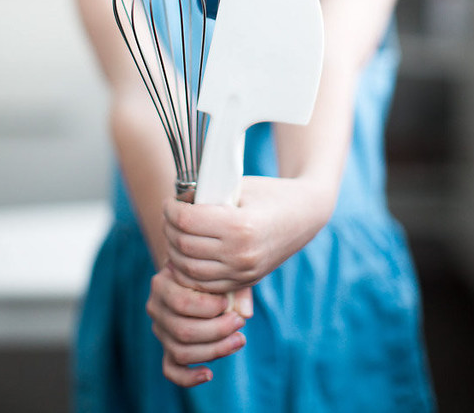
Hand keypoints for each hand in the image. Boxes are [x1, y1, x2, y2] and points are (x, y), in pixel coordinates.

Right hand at [146, 264, 247, 386]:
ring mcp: (159, 330)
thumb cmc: (209, 271)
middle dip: (217, 330)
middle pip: (183, 331)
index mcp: (162, 283)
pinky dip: (189, 377)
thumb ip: (233, 286)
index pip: (182, 303)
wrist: (193, 274)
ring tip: (240, 340)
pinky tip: (209, 375)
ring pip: (180, 352)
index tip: (228, 301)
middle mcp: (155, 308)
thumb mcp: (217, 270)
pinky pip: (171, 370)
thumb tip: (246, 313)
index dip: (209, 307)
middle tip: (240, 321)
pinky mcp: (166, 347)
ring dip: (214, 351)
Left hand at [163, 175, 330, 293]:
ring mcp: (243, 272)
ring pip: (190, 271)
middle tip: (168, 216)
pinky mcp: (245, 282)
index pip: (187, 221)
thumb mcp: (241, 188)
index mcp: (239, 225)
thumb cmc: (271, 194)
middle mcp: (240, 253)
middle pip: (184, 246)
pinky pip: (205, 285)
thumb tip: (178, 204)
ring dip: (174, 253)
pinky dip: (189, 273)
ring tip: (174, 235)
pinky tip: (185, 256)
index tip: (168, 202)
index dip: (170, 210)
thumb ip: (210, 197)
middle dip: (168, 229)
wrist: (305, 214)